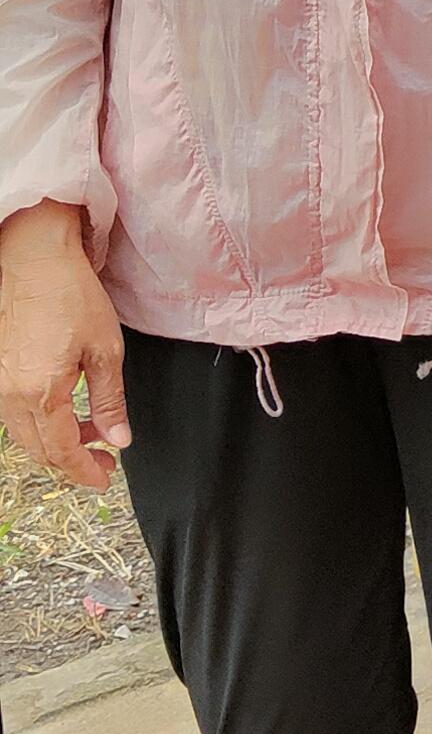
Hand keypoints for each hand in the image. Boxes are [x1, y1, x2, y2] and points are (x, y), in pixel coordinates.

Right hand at [0, 202, 129, 490]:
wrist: (34, 257)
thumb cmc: (70, 294)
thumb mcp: (105, 350)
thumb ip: (110, 401)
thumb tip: (118, 438)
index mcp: (40, 393)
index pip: (61, 452)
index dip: (85, 472)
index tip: (104, 477)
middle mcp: (10, 394)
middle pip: (39, 450)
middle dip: (72, 459)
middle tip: (103, 456)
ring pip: (24, 433)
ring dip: (56, 439)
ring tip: (90, 426)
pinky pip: (12, 413)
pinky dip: (39, 420)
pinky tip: (63, 407)